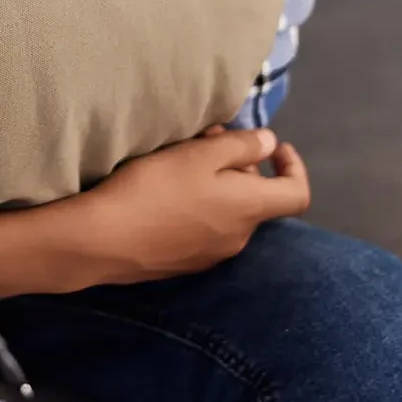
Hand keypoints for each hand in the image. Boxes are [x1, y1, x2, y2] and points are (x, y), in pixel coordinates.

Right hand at [82, 128, 310, 283]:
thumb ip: (240, 147)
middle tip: (205, 138)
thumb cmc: (156, 188)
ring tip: (180, 161)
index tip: (274, 145)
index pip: (297, 194)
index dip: (294, 166)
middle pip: (256, 198)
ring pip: (228, 212)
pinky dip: (199, 206)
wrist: (103, 241)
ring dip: (217, 185)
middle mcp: (239, 238)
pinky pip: (205, 228)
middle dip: (239, 165)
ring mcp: (211, 255)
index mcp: (249, 209)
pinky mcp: (184, 263)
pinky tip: (164, 194)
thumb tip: (271, 143)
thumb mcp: (198, 155)